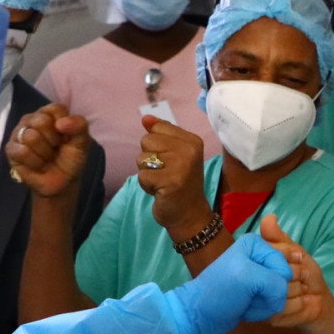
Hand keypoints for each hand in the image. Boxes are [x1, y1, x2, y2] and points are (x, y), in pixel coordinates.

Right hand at [6, 105, 90, 199]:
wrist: (62, 182)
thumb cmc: (70, 159)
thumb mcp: (82, 142)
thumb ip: (79, 126)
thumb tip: (61, 123)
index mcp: (49, 114)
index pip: (55, 109)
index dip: (64, 125)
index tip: (66, 137)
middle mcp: (32, 120)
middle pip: (41, 121)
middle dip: (53, 140)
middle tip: (55, 148)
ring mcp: (19, 133)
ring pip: (31, 137)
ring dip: (45, 153)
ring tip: (46, 158)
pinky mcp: (11, 149)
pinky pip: (22, 152)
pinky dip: (35, 162)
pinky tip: (37, 165)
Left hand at [136, 115, 211, 239]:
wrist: (190, 214)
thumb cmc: (180, 183)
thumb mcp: (175, 154)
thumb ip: (161, 134)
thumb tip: (145, 118)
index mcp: (192, 140)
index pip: (158, 128)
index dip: (157, 146)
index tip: (170, 160)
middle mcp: (189, 150)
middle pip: (147, 141)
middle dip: (150, 159)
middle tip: (166, 173)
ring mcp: (181, 166)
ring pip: (142, 158)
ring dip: (148, 173)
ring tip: (163, 181)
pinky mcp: (170, 182)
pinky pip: (142, 176)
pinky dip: (147, 186)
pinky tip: (161, 191)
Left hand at [165, 232, 291, 333]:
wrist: (200, 316)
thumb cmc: (220, 292)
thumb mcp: (247, 277)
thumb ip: (276, 281)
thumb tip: (284, 296)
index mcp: (257, 244)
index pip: (285, 267)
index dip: (274, 282)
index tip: (253, 287)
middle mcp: (260, 256)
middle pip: (285, 281)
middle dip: (269, 294)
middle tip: (248, 296)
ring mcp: (259, 276)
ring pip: (280, 295)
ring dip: (264, 305)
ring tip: (245, 303)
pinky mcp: (257, 293)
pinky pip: (273, 304)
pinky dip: (262, 311)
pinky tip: (246, 310)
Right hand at [261, 216, 332, 328]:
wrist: (316, 302)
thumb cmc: (305, 274)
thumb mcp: (295, 251)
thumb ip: (280, 238)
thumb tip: (268, 217)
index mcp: (257, 259)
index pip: (268, 252)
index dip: (287, 256)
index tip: (299, 259)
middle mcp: (253, 279)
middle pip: (273, 271)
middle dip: (296, 274)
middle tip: (301, 278)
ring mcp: (257, 298)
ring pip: (278, 289)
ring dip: (297, 290)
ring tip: (300, 290)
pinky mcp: (264, 314)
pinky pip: (281, 306)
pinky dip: (297, 304)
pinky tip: (300, 302)